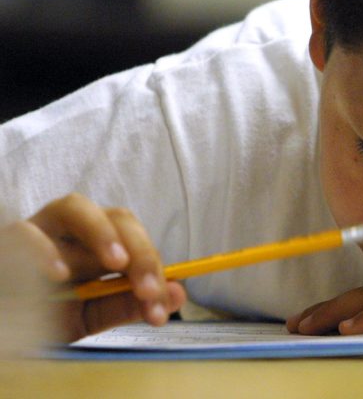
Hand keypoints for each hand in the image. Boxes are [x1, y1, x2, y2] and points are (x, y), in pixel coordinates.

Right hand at [1, 193, 185, 341]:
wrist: (4, 323)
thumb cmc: (43, 313)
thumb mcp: (89, 315)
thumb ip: (127, 304)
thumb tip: (178, 295)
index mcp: (98, 242)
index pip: (137, 240)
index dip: (154, 268)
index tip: (160, 307)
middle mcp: (72, 228)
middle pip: (117, 217)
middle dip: (140, 252)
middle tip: (146, 290)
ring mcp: (39, 228)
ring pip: (74, 206)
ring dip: (101, 232)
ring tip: (117, 264)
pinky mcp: (8, 240)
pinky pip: (25, 233)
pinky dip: (44, 250)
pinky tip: (59, 274)